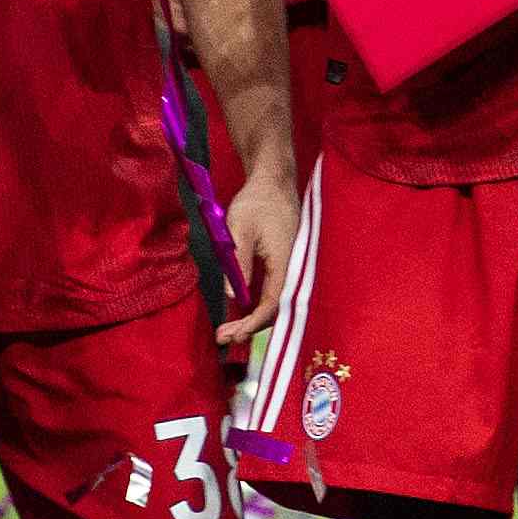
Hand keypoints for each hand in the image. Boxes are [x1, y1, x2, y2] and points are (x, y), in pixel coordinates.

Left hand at [219, 155, 304, 344]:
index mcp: (286, 262)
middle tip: (223, 337)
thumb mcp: (239, 230)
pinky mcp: (286, 265)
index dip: (251, 323)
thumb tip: (232, 297)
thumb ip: (238, 263)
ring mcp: (291, 268)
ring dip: (252, 318)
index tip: (231, 334)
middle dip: (249, 327)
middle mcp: (294, 269)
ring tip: (228, 329)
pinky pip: (275, 292)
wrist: (274, 181)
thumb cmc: (257, 201)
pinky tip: (241, 311)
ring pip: (275, 303)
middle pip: (275, 310)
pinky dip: (258, 305)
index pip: (271, 305)